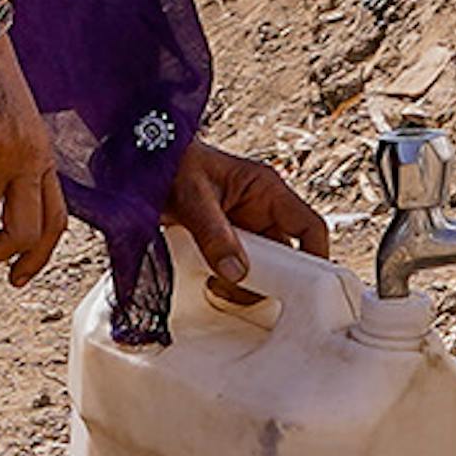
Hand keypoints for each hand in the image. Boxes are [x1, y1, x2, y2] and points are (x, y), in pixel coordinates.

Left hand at [155, 140, 328, 313]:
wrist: (138, 166)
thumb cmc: (169, 163)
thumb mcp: (192, 196)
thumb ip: (213, 233)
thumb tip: (235, 272)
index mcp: (266, 189)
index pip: (310, 227)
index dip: (316, 258)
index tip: (309, 288)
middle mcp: (261, 211)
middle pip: (286, 256)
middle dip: (269, 280)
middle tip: (246, 291)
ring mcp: (243, 229)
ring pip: (261, 269)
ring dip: (244, 286)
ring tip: (218, 286)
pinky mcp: (224, 243)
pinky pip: (238, 271)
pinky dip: (227, 284)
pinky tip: (210, 283)